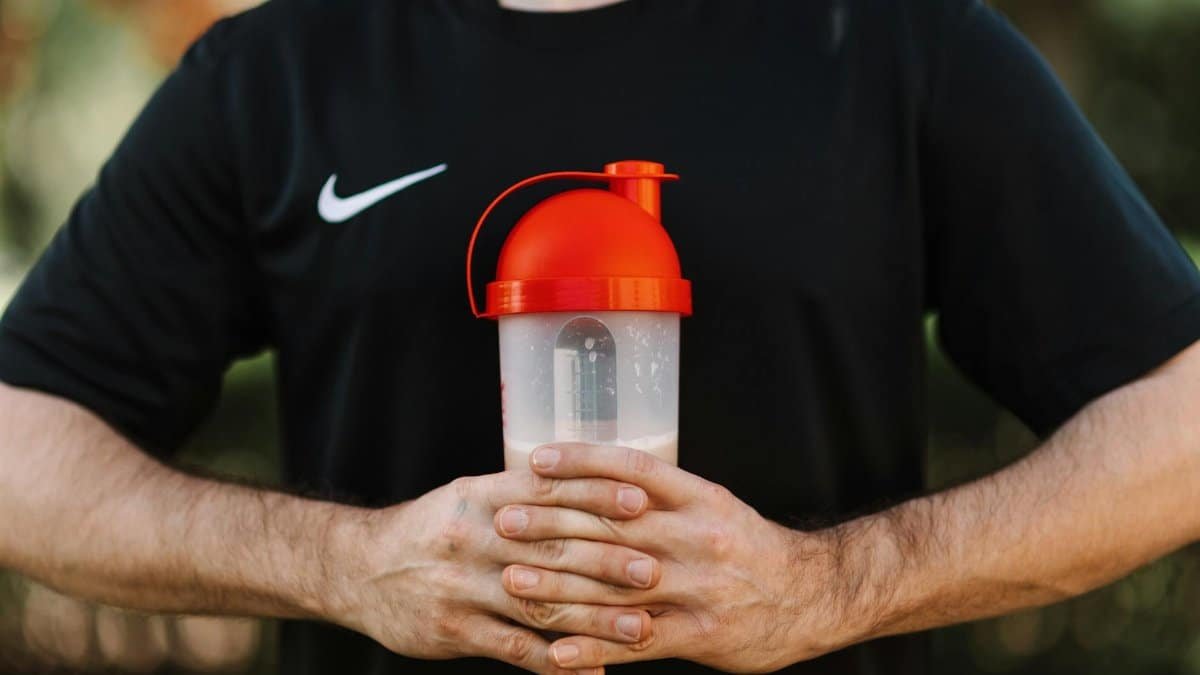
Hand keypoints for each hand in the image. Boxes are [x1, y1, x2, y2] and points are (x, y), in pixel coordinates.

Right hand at [323, 470, 663, 673]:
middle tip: (655, 571)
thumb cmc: (433, 528)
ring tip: (641, 627)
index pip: (548, 489)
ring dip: (595, 618)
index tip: (642, 501)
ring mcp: (462, 586)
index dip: (597, 494)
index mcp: (483, 496)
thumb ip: (526, 491)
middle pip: (551, 548)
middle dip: (608, 560)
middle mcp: (474, 537)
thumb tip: (598, 479)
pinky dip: (555, 661)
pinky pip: (512, 647)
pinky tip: (592, 669)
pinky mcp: (452, 629)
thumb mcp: (471, 495)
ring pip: (539, 602)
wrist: (357, 568)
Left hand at [495, 445, 858, 671]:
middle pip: (612, 528)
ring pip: (616, 587)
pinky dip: (594, 648)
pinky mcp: (700, 635)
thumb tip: (596, 481)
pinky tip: (555, 651)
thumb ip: (661, 497)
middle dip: (552, 524)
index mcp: (698, 498)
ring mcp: (697, 588)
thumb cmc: (751, 546)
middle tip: (503, 521)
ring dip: (559, 585)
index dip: (581, 462)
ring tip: (512, 581)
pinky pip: (637, 643)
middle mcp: (695, 537)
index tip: (536, 461)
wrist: (815, 595)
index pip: (631, 470)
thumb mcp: (714, 505)